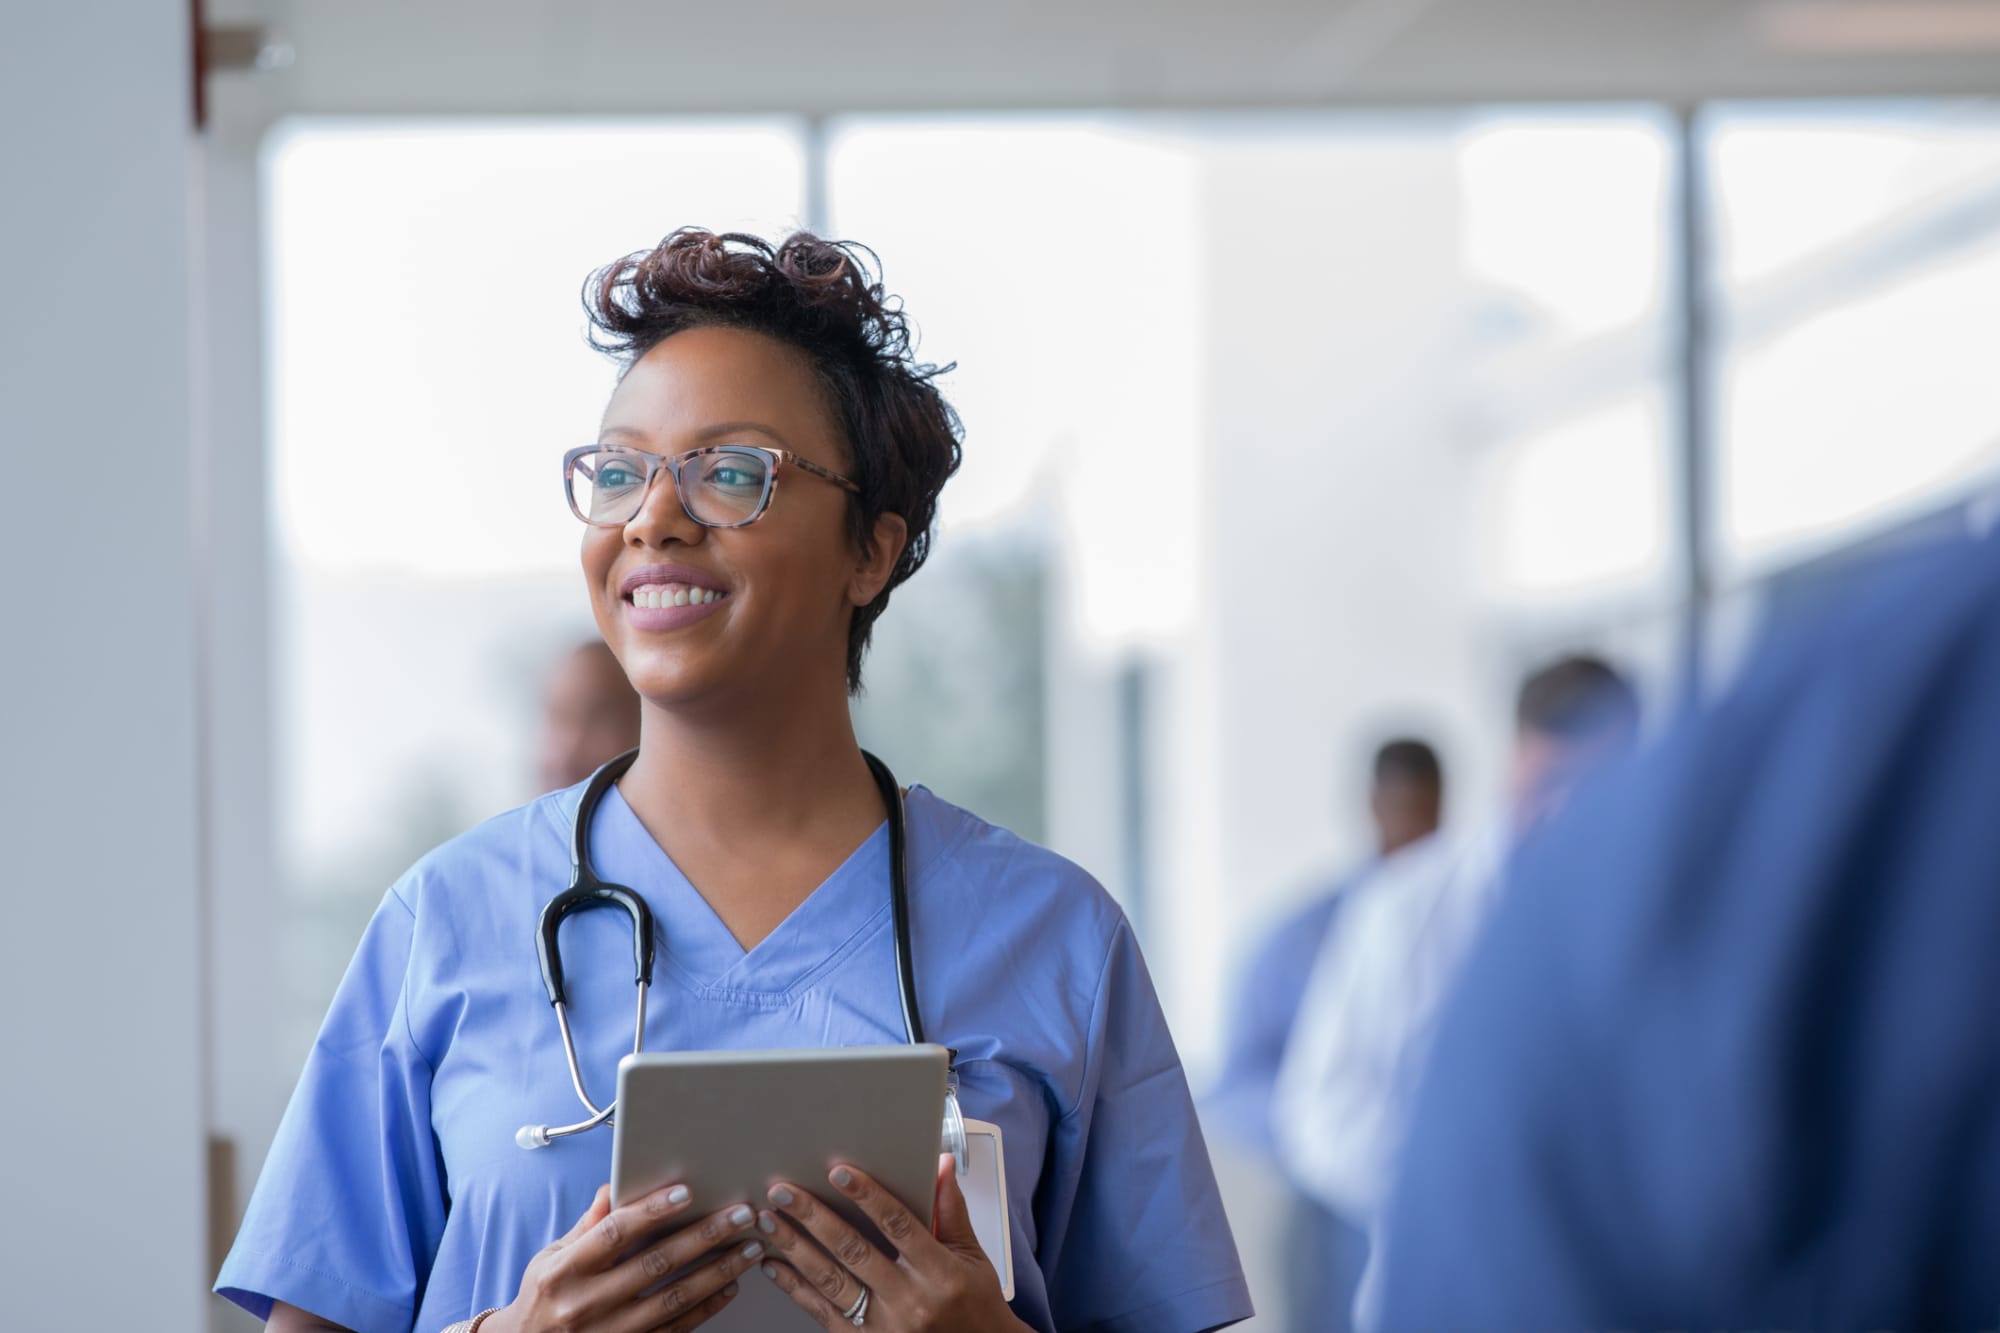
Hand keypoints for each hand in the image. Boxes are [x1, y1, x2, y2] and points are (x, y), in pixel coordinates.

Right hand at [488, 1182, 764, 1332]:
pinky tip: (729, 1286)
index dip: (651, 1211)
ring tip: (748, 1249)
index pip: (614, 1233)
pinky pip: (676, 1328)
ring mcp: (610, 1331)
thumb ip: (589, 1224)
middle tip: (740, 1214)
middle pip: (655, 1263)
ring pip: (674, 1298)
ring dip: (718, 1271)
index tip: (685, 1191)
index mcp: (565, 1270)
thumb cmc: (543, 1297)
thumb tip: (616, 1185)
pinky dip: (706, 1307)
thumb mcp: (551, 1256)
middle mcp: (586, 1303)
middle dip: (704, 1236)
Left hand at [757, 1155, 1027, 1331]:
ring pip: (831, 1281)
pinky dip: (795, 1288)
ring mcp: (883, 1326)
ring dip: (796, 1249)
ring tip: (770, 1222)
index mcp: (939, 1273)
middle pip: (854, 1250)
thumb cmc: (975, 1307)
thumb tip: (939, 1165)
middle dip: (814, 1217)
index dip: (868, 1196)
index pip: (898, 1225)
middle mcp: (909, 1301)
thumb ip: (952, 1211)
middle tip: (784, 1192)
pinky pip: (822, 1313)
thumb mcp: (973, 1258)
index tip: (841, 1173)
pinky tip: (775, 1266)